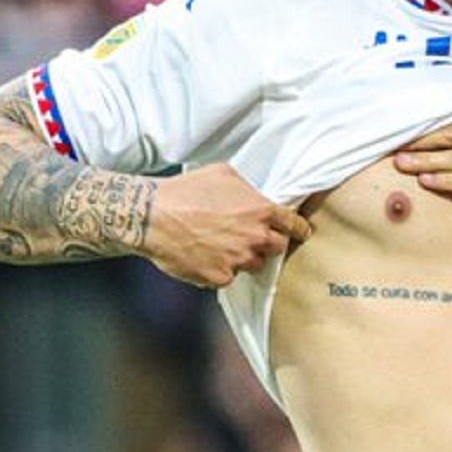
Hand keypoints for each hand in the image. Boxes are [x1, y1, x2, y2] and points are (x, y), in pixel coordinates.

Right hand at [144, 162, 310, 288]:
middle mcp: (254, 237)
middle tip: (251, 237)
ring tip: (222, 245)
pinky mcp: (220, 277)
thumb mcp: (223, 175)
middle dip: (268, 243)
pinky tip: (205, 255)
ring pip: (254, 264)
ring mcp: (238, 260)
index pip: (294, 224)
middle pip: (277, 247)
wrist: (152, 216)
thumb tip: (255, 197)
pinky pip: (229, 277)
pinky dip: (221, 269)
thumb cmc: (185, 191)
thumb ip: (248, 189)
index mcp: (261, 211)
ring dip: (244, 257)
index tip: (300, 232)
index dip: (298, 228)